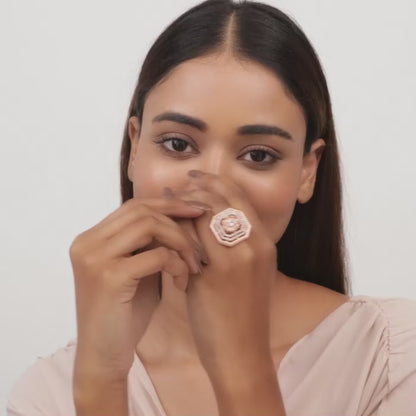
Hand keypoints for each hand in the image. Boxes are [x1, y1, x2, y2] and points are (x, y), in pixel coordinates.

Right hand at [69, 196, 206, 393]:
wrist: (103, 357)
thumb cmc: (123, 315)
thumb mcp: (135, 271)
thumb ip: (147, 245)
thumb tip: (179, 217)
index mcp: (91, 238)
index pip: (134, 205)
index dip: (168, 203)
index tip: (197, 210)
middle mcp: (87, 242)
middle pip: (142, 210)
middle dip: (178, 219)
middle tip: (200, 239)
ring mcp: (95, 258)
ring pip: (150, 226)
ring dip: (180, 243)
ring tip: (193, 265)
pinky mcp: (110, 277)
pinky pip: (156, 255)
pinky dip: (177, 264)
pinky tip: (182, 283)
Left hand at [175, 170, 277, 376]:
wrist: (242, 353)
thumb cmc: (240, 314)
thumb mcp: (248, 272)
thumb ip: (233, 244)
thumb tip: (205, 217)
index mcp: (265, 242)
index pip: (238, 197)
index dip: (215, 182)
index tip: (194, 177)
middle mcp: (255, 245)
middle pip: (221, 199)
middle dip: (195, 188)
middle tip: (175, 187)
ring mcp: (236, 259)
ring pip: (204, 215)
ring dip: (182, 206)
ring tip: (165, 203)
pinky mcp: (215, 275)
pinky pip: (191, 239)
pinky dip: (177, 228)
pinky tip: (163, 227)